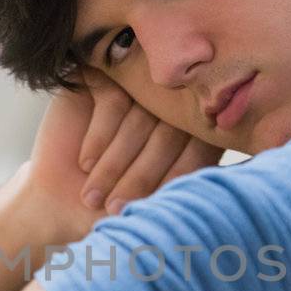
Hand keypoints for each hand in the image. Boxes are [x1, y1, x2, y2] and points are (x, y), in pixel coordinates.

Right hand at [25, 67, 221, 241]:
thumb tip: (230, 187)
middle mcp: (171, 106)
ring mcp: (137, 90)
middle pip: (172, 130)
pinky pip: (113, 99)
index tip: (160, 207)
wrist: (60, 202)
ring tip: (94, 196)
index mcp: (196, 134)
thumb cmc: (112, 212)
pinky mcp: (103, 79)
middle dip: (143, 176)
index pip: (203, 146)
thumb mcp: (153, 209)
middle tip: (116, 208)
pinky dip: (101, 136)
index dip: (183, 175)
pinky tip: (87, 162)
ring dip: (116, 162)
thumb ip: (188, 192)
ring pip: (142, 117)